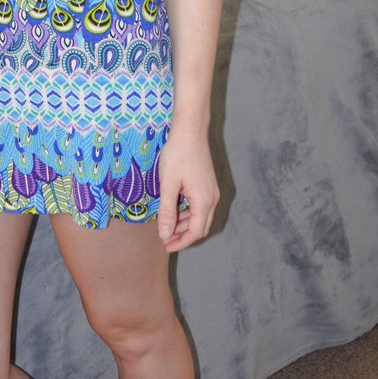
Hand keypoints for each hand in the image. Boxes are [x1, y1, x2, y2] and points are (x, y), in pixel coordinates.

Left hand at [155, 129, 218, 252]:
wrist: (190, 131)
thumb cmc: (177, 155)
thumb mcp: (168, 185)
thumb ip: (167, 211)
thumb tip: (165, 234)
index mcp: (204, 201)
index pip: (196, 232)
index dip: (181, 242)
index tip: (166, 246)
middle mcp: (212, 199)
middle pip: (201, 227)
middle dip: (184, 236)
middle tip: (165, 240)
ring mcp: (212, 192)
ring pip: (201, 217)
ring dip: (185, 225)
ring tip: (167, 226)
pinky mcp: (208, 185)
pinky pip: (200, 207)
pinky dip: (188, 213)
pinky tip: (174, 211)